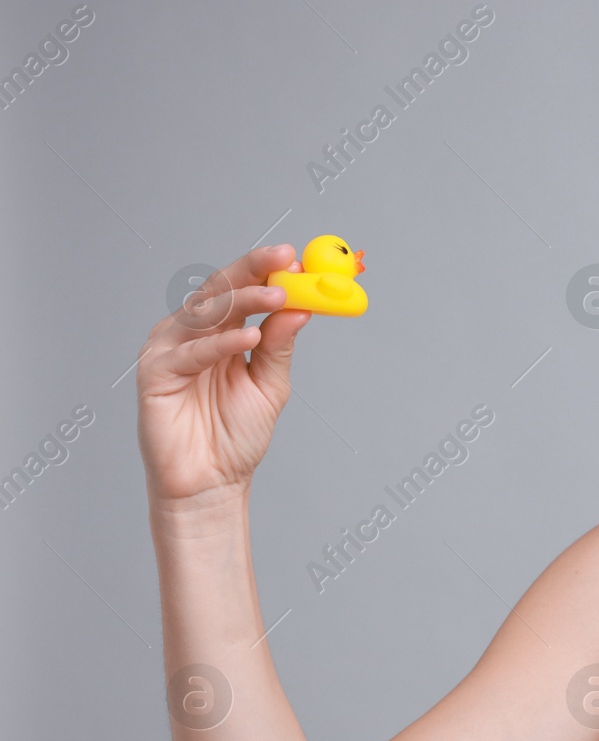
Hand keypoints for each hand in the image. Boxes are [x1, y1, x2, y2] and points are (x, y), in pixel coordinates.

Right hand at [136, 245, 311, 507]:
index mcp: (221, 332)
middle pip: (221, 291)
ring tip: (278, 295)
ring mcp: (170, 350)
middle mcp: (193, 334)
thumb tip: (301, 306)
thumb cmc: (236, 435)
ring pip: (205, 314)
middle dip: (253, 271)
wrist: (212, 482)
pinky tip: (249, 337)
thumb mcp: (270, 385)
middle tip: (283, 259)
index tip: (297, 258)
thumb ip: (280, 346)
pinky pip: (191, 352)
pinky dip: (220, 343)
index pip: (242, 290)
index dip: (266, 271)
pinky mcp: (155, 373)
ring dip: (243, 301)